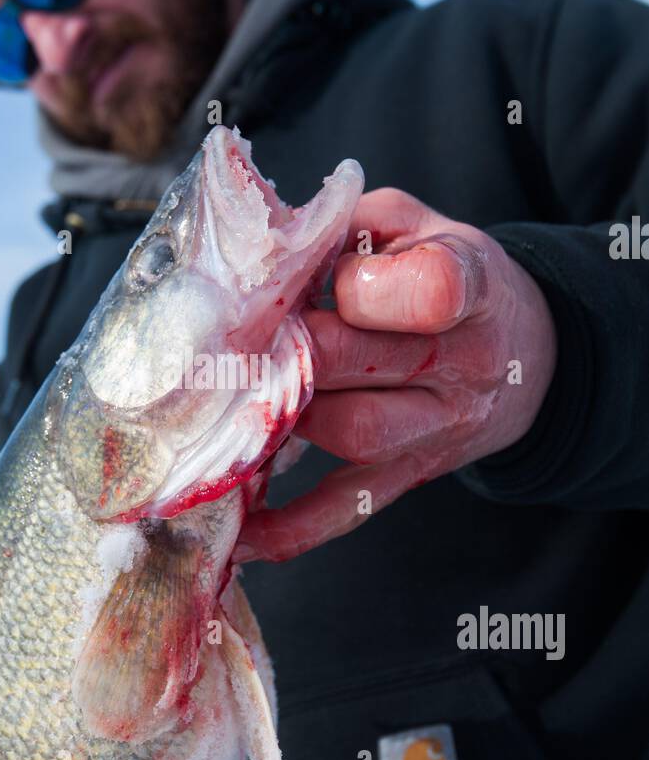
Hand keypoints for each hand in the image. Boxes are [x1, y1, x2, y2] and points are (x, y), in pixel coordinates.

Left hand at [237, 188, 556, 561]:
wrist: (524, 358)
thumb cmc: (450, 277)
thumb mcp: (420, 227)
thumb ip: (351, 224)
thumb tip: (270, 244)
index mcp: (471, 288)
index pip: (434, 289)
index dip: (366, 288)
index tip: (333, 281)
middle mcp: (461, 366)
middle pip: (365, 363)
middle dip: (294, 348)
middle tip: (239, 334)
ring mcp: (436, 430)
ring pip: (352, 433)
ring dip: (283, 414)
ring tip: (235, 392)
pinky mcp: (408, 475)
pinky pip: (349, 509)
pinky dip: (294, 529)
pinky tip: (244, 535)